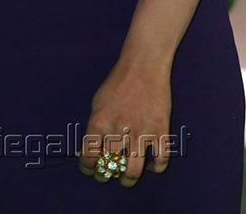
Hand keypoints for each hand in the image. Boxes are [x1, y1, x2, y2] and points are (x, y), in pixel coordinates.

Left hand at [78, 58, 171, 186]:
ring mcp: (141, 132)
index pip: (89, 158)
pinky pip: (160, 162)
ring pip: (133, 172)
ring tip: (125, 178)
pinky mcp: (160, 131)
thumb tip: (85, 152)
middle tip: (106, 174)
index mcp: (99, 122)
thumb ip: (93, 128)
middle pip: (110, 168)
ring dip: (127, 180)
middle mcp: (118, 130)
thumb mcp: (97, 102)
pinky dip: (155, 169)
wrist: (143, 65)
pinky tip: (150, 166)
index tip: (89, 170)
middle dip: (105, 175)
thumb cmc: (118, 82)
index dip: (87, 168)